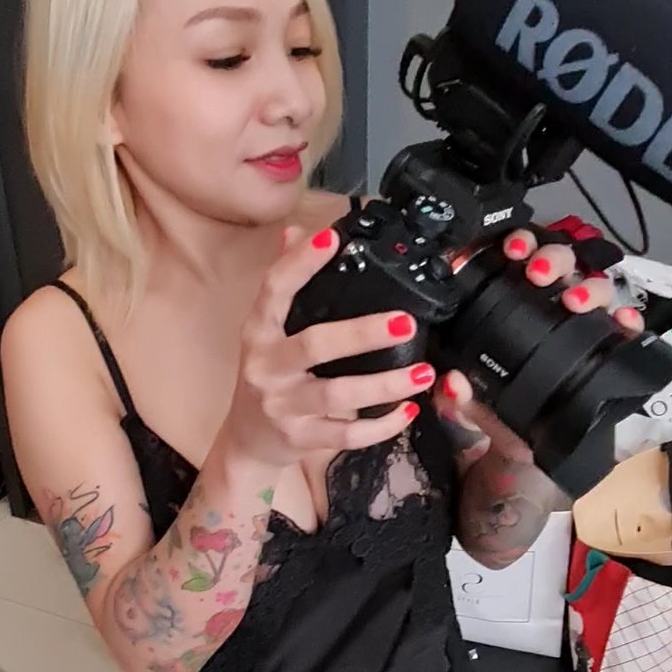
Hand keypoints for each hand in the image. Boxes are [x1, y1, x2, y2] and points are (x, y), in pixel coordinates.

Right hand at [223, 224, 434, 470]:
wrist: (248, 440)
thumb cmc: (268, 376)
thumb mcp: (267, 331)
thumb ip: (285, 286)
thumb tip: (295, 232)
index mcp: (259, 332)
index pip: (275, 290)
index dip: (300, 264)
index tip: (332, 239)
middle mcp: (267, 367)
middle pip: (314, 346)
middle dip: (362, 334)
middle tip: (405, 322)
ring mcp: (283, 406)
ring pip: (337, 395)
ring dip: (384, 385)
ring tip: (422, 372)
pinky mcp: (301, 438)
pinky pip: (346, 435)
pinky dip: (380, 427)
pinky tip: (407, 412)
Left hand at [435, 227, 644, 475]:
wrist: (530, 453)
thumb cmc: (502, 415)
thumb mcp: (473, 407)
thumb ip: (456, 398)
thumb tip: (451, 382)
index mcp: (520, 308)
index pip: (525, 262)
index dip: (522, 245)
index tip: (512, 251)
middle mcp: (556, 309)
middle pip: (565, 265)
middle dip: (554, 259)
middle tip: (538, 273)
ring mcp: (586, 328)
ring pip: (598, 288)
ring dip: (587, 286)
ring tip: (572, 301)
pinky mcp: (611, 352)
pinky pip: (627, 329)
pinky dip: (628, 320)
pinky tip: (622, 322)